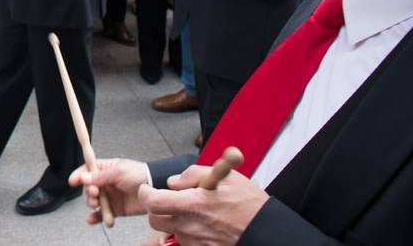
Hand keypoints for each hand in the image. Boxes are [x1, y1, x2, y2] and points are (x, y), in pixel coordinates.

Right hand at [68, 158, 149, 224]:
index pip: (88, 170)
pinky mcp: (116, 208)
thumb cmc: (140, 174)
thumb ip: (100, 176)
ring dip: (92, 203)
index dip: (79, 175)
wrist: (156, 188)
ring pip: (94, 201)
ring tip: (97, 204)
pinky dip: (96, 217)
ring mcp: (111, 196)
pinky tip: (91, 219)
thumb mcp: (119, 171)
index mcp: (107, 169)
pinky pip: (102, 214)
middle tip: (95, 193)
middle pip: (89, 187)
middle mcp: (107, 182)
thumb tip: (84, 178)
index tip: (73, 181)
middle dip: (89, 191)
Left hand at [137, 166, 268, 245]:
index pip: (153, 202)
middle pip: (155, 220)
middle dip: (157, 209)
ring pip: (169, 231)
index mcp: (194, 204)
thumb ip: (193, 174)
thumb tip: (173, 182)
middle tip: (169, 200)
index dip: (145, 194)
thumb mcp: (225, 176)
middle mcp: (191, 226)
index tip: (147, 189)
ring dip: (174, 221)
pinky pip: (184, 242)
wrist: (268, 231)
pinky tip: (203, 224)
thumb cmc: (249, 204)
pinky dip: (187, 232)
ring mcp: (195, 242)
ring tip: (194, 212)